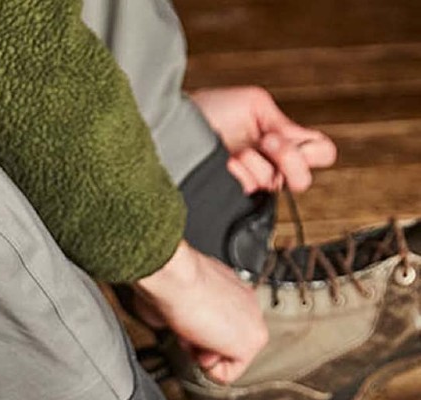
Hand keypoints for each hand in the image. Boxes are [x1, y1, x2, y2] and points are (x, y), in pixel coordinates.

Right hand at [134, 241, 267, 383]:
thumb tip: (168, 323)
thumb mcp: (177, 297)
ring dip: (203, 354)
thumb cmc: (171, 281)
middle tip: (189, 329)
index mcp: (232, 290)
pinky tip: (201, 342)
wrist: (177, 277)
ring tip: (193, 332)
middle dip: (202, 345)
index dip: (197, 332)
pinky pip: (227, 374)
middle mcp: (247, 304)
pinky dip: (208, 368)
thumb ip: (184, 311)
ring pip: (228, 359)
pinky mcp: (250, 343)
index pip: (219, 326)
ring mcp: (252, 323)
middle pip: (225, 344)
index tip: (187, 321)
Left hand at [191, 86, 336, 193]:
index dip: (314, 150)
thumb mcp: (253, 106)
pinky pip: (250, 193)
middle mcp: (269, 167)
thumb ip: (284, 124)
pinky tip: (227, 163)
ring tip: (234, 150)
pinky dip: (241, 175)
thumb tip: (311, 145)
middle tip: (267, 141)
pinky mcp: (230, 199)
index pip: (321, 154)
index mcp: (281, 144)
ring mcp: (250, 185)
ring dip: (257, 162)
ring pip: (274, 184)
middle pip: (302, 180)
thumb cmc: (209, 110)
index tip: (284, 133)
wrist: (172, 125)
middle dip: (289, 158)